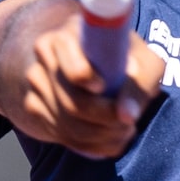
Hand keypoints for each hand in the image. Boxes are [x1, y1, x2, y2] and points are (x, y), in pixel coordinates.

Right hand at [20, 13, 164, 158]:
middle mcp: (46, 54)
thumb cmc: (127, 61)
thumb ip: (139, 86)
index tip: (105, 88)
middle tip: (129, 126)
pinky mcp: (33, 105)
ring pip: (66, 124)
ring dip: (101, 137)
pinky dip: (88, 146)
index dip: (87, 81)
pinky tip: (106, 138)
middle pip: (71, 103)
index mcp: (71, 34)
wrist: (103, 66)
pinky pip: (59, 135)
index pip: (71, 65)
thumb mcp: (146, 65)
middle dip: (106, 122)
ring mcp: (36, 80)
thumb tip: (127, 116)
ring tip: (123, 131)